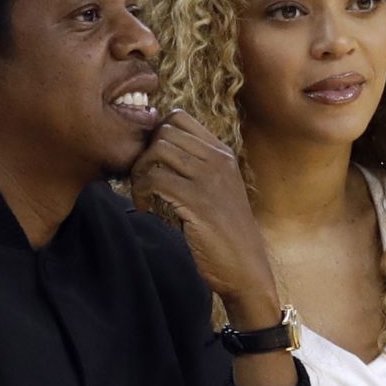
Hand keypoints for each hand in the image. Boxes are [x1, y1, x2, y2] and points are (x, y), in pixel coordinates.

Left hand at [130, 110, 278, 324]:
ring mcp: (209, 178)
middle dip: (143, 153)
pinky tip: (145, 209)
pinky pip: (155, 179)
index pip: (179, 117)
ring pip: (157, 150)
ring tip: (142, 194)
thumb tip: (156, 153)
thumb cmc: (226, 234)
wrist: (246, 268)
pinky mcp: (197, 200)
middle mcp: (217, 159)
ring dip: (140, 172)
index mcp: (222, 153)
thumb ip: (195, 168)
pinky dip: (141, 192)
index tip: (150, 160)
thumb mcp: (216, 191)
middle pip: (164, 131)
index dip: (155, 135)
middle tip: (141, 180)